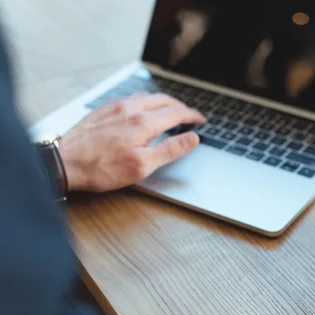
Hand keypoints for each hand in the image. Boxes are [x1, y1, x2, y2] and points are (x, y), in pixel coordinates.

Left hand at [58, 93, 205, 192]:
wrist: (65, 162)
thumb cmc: (101, 168)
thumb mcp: (143, 166)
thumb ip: (170, 150)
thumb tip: (192, 139)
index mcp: (144, 123)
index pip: (176, 113)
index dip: (192, 116)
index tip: (200, 121)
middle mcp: (130, 109)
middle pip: (164, 101)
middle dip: (180, 107)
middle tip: (189, 116)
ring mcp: (115, 107)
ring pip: (147, 96)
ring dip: (163, 102)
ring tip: (169, 111)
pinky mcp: (103, 110)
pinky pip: (130, 98)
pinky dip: (145, 101)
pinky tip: (142, 110)